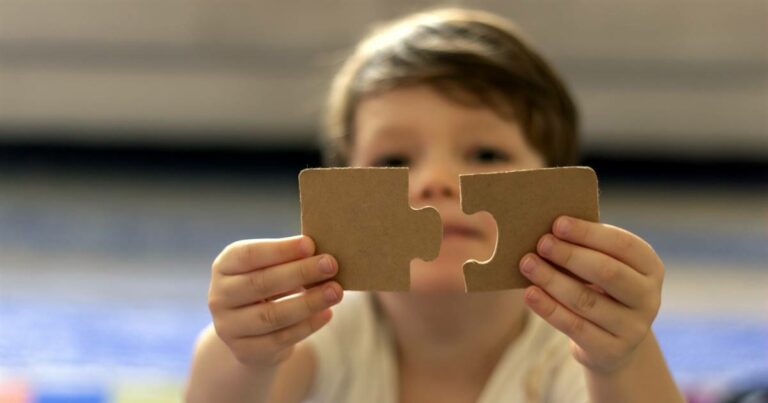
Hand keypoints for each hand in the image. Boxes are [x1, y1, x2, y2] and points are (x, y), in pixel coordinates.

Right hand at [208, 235, 342, 367]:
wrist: (250, 333)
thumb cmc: (268, 287)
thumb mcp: (270, 268)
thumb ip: (288, 260)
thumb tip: (322, 255)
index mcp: (225, 266)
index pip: (249, 255)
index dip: (280, 250)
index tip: (310, 244)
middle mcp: (219, 296)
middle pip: (260, 284)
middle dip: (300, 273)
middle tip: (331, 265)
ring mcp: (228, 327)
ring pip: (271, 315)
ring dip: (308, 302)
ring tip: (335, 291)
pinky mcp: (245, 351)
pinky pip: (280, 338)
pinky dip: (307, 326)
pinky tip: (327, 314)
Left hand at [519, 216, 663, 373]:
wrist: (613, 343)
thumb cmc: (600, 290)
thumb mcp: (605, 267)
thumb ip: (587, 248)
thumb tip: (549, 229)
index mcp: (650, 267)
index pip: (623, 245)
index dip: (589, 233)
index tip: (557, 223)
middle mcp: (648, 297)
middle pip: (608, 272)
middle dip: (571, 255)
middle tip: (541, 243)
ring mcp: (633, 327)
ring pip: (586, 300)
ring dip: (552, 279)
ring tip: (527, 264)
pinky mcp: (612, 350)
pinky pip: (574, 326)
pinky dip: (549, 308)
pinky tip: (530, 293)